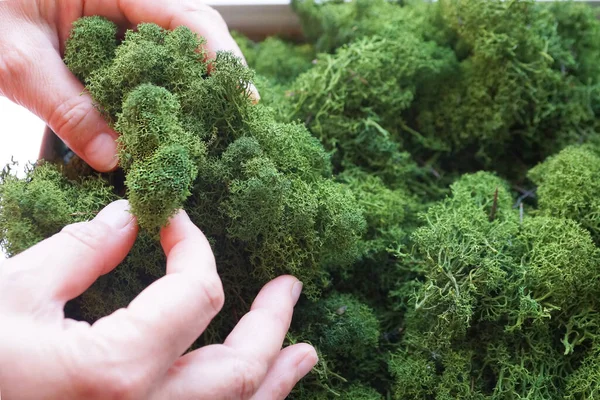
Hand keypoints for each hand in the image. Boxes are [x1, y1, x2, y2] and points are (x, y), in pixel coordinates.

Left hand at [0, 0, 245, 171]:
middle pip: (194, 29)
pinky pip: (149, 62)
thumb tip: (114, 158)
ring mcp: (119, 16)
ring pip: (175, 47)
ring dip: (191, 85)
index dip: (221, 56)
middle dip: (216, 72)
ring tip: (206, 123)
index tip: (243, 96)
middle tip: (234, 115)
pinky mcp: (110, 38)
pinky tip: (166, 119)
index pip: (187, 14)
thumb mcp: (17, 61)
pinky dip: (162, 91)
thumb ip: (66, 107)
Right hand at [0, 200, 316, 399]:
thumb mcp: (9, 294)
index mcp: (117, 373)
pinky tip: (251, 392)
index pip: (197, 292)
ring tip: (302, 352)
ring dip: (276, 378)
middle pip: (241, 367)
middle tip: (292, 288)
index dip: (195, 246)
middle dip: (271, 323)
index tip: (178, 221)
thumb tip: (124, 219)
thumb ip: (78, 253)